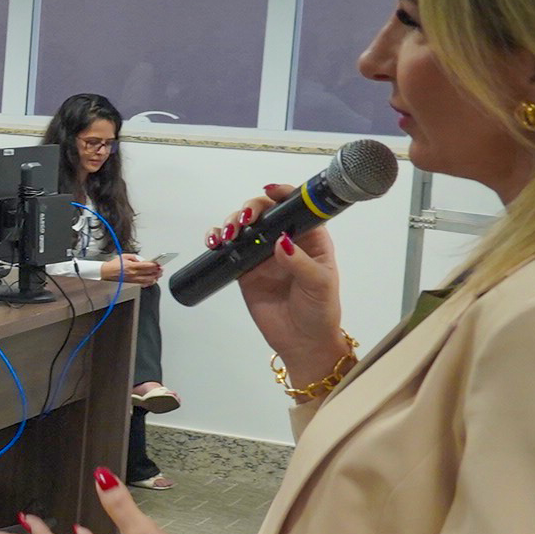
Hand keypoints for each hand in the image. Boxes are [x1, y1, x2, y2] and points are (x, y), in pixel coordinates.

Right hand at [112, 254, 162, 285]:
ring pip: (148, 280)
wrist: (106, 273)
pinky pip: (143, 284)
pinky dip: (149, 282)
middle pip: (149, 273)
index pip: (147, 266)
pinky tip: (152, 280)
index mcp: (132, 266)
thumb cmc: (114, 265)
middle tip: (161, 269)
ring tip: (158, 274)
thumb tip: (141, 260)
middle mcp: (134, 273)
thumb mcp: (124, 256)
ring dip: (155, 277)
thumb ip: (134, 257)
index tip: (158, 263)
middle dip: (157, 271)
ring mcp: (134, 279)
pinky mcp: (132, 282)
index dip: (154, 265)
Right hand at [213, 186, 345, 376]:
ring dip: (232, 222)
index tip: (269, 192)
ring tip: (228, 235)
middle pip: (265, 211)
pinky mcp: (244, 270)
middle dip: (251, 209)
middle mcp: (284, 240)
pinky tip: (215, 243)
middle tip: (244, 222)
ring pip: (243, 227)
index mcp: (310, 238)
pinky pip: (229, 249)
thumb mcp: (318, 285)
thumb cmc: (319, 311)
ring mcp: (263, 254)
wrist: (302, 342)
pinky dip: (218, 240)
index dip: (283, 194)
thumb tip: (280, 241)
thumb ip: (300, 263)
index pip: (296, 207)